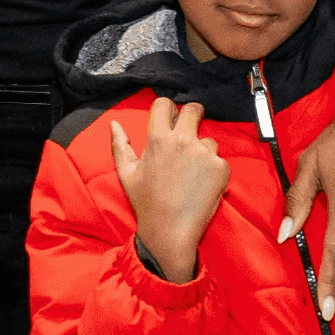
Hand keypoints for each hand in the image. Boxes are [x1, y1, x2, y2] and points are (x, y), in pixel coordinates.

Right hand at [110, 98, 233, 279]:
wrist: (170, 231)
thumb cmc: (146, 203)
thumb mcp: (127, 173)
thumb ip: (120, 145)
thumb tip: (114, 124)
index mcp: (158, 139)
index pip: (165, 104)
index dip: (167, 109)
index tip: (170, 118)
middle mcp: (183, 141)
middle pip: (194, 109)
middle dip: (193, 115)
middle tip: (190, 130)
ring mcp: (204, 154)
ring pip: (208, 138)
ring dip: (203, 149)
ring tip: (192, 172)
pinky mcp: (220, 168)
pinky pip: (219, 159)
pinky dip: (213, 169)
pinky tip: (201, 184)